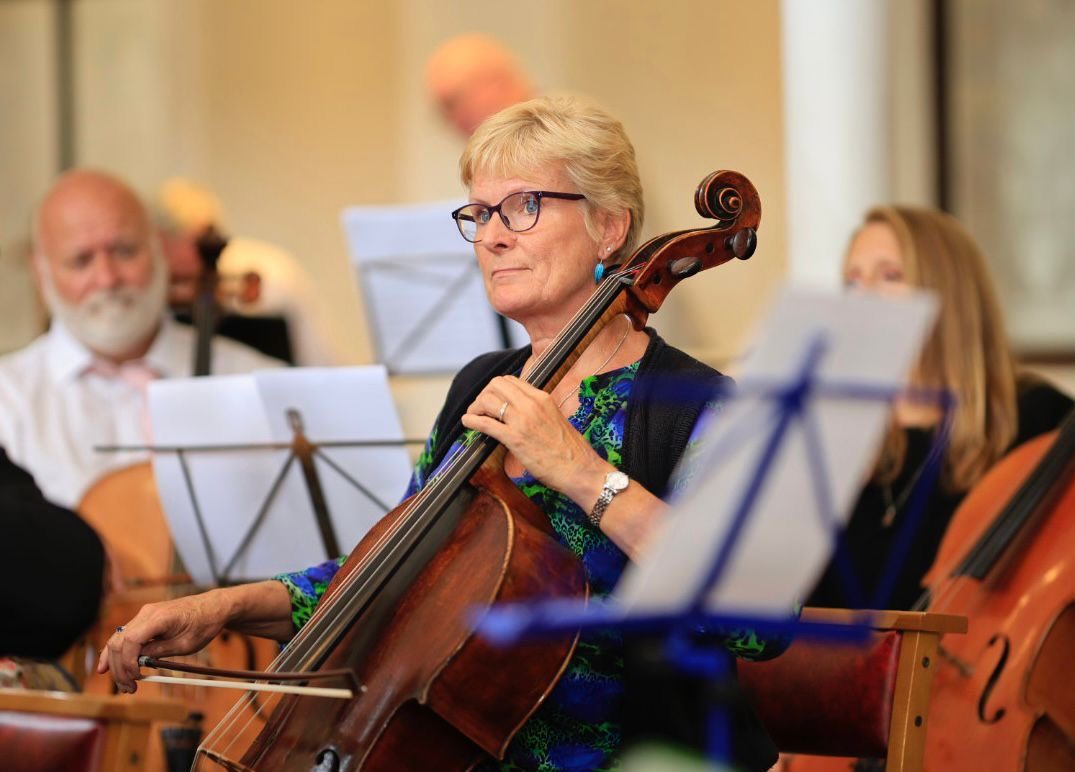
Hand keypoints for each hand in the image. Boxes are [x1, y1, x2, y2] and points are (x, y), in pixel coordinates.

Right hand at [96, 591, 229, 693]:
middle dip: (120, 668)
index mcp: (160, 617)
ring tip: (124, 685)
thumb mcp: (186, 644)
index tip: (136, 678)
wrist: (212, 607)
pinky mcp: (144, 620)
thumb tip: (138, 663)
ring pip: (118, 639)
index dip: (128, 662)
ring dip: (116, 664)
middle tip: (128, 689)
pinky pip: (124, 636)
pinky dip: (116, 652)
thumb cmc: (204, 625)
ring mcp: (143, 615)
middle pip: (120, 642)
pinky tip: (107, 667)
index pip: (131, 640)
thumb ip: (160, 652)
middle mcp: (147, 613)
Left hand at [460, 375, 609, 506]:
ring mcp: (523, 420)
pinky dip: (473, 421)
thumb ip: (537, 412)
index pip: (511, 381)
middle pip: (496, 385)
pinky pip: (487, 424)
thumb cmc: (571, 451)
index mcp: (542, 398)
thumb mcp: (555, 419)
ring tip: (473, 416)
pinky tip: (468, 423)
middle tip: (479, 408)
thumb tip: (520, 414)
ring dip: (476, 407)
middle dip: (483, 394)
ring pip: (488, 400)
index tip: (491, 399)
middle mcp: (532, 404)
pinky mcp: (515, 439)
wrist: (581, 469)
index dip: (495, 389)